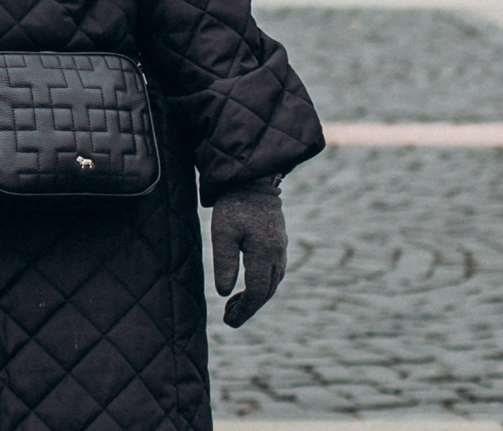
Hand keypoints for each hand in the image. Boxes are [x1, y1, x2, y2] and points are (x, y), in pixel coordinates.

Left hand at [211, 179, 287, 326]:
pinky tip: (246, 287)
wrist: (252, 181)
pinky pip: (273, 273)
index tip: (230, 321)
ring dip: (255, 298)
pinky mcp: (278, 244)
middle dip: (248, 307)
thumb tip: (225, 292)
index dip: (245, 310)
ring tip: (233, 307)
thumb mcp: (222, 232)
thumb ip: (224, 262)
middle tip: (228, 318)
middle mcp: (277, 254)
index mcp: (265, 253)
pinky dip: (261, 285)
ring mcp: (280, 249)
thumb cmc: (234, 205)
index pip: (258, 291)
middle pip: (266, 291)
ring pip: (271, 283)